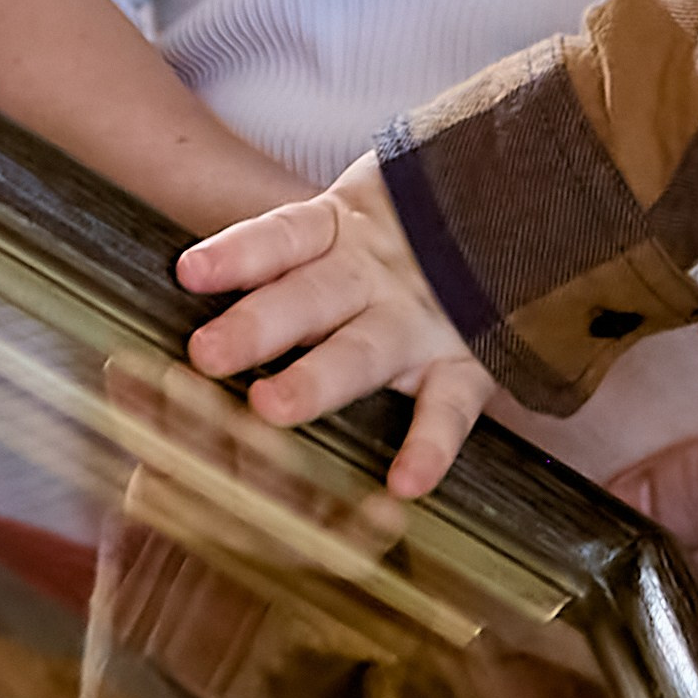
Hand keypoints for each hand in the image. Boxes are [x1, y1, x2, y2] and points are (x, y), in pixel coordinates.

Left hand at [179, 154, 492, 497]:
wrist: (508, 214)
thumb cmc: (404, 230)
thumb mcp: (351, 218)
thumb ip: (287, 247)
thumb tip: (189, 274)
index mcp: (341, 234)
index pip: (283, 236)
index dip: (238, 251)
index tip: (189, 271)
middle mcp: (374, 277)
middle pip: (310, 296)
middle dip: (259, 324)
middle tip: (207, 353)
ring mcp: (420, 320)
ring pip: (364, 349)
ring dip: (318, 379)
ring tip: (271, 408)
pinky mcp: (467, 361)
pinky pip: (451, 407)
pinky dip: (431, 445)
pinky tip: (405, 484)